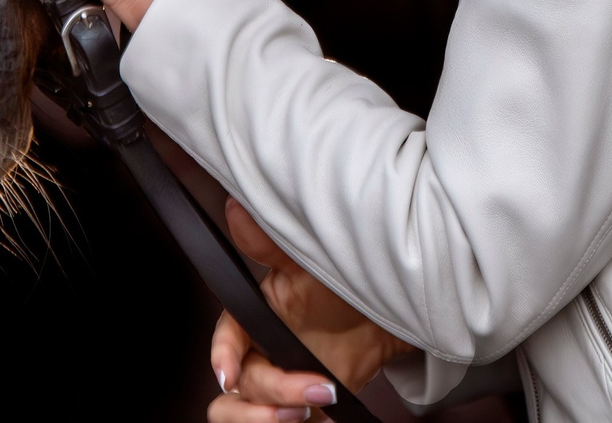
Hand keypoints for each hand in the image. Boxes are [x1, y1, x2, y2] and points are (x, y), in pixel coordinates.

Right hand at [209, 201, 411, 421]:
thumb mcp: (311, 262)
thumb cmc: (347, 289)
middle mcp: (260, 352)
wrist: (388, 321)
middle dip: (269, 394)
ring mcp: (276, 383)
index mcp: (255, 317)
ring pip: (242, 413)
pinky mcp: (294, 407)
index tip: (231, 373)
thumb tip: (239, 209)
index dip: (223, 357)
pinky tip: (319, 417)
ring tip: (310, 407)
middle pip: (238, 385)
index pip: (225, 340)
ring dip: (269, 418)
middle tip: (309, 392)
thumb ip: (271, 242)